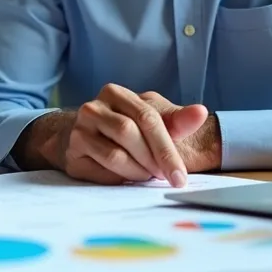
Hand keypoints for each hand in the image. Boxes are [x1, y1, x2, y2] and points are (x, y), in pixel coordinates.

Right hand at [47, 84, 209, 186]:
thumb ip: (177, 120)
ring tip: (146, 175)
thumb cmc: (127, 129)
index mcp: (115, 93)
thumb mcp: (154, 121)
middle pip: (129, 134)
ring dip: (137, 171)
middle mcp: (93, 107)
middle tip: (165, 177)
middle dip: (152, 160)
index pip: (147, 118)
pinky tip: (126, 176)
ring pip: (115, 155)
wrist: (86, 138)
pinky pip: (100, 170)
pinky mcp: (71, 152)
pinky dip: (120, 178)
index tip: (180, 176)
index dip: (166, 149)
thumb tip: (200, 112)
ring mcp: (79, 129)